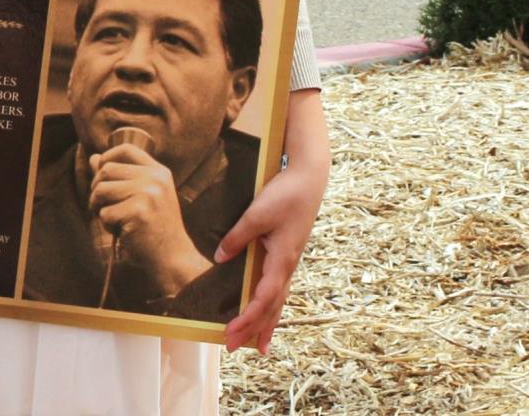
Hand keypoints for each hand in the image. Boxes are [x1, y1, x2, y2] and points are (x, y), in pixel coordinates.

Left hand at [89, 144, 213, 296]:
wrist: (173, 257)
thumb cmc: (155, 228)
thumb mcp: (143, 196)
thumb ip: (120, 176)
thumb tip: (94, 158)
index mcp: (159, 172)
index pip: (126, 149)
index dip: (107, 156)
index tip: (100, 171)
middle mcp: (155, 179)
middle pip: (107, 169)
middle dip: (97, 188)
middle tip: (103, 205)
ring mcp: (148, 194)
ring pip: (101, 189)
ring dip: (99, 207)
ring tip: (114, 219)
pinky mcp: (138, 212)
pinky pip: (105, 212)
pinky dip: (107, 225)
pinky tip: (122, 232)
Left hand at [219, 90, 329, 353]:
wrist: (309, 179)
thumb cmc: (284, 195)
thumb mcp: (257, 214)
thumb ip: (238, 236)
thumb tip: (220, 257)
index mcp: (281, 260)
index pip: (263, 298)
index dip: (247, 318)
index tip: (231, 333)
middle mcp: (287, 267)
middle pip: (270, 307)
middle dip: (253, 329)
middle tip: (234, 349)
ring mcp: (288, 263)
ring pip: (277, 301)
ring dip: (266, 324)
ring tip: (259, 347)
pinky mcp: (286, 256)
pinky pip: (278, 288)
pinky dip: (271, 306)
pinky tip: (267, 313)